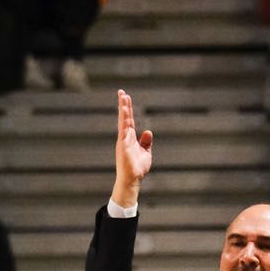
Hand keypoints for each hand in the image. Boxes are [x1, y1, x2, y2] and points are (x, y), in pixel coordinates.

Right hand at [112, 89, 152, 203]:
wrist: (133, 179)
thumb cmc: (138, 168)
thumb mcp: (146, 152)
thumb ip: (146, 141)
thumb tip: (147, 131)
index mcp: (130, 137)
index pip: (128, 120)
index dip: (128, 109)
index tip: (126, 97)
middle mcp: (125, 137)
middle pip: (124, 118)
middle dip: (123, 104)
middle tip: (122, 92)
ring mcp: (123, 141)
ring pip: (123, 122)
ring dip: (123, 109)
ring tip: (123, 97)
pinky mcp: (123, 146)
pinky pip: (123, 130)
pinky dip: (124, 120)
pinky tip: (124, 110)